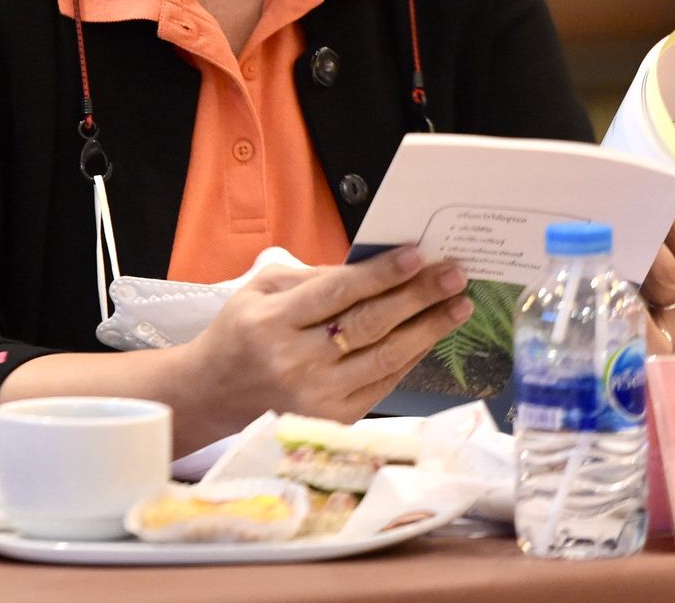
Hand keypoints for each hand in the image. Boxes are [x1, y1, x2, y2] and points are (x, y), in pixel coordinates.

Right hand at [180, 247, 472, 437]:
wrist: (216, 392)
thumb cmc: (242, 330)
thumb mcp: (261, 288)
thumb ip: (314, 277)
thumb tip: (375, 267)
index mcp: (273, 322)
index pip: (338, 294)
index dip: (382, 274)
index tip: (419, 255)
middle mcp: (295, 362)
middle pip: (369, 325)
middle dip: (418, 297)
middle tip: (454, 274)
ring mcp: (317, 396)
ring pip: (385, 357)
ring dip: (428, 329)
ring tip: (458, 305)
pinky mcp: (334, 419)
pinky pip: (384, 384)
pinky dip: (411, 358)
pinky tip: (431, 335)